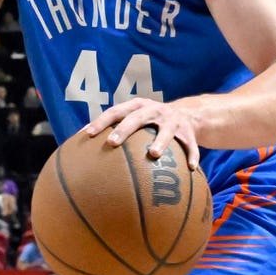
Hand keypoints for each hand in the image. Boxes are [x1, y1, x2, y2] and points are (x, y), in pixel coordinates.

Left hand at [84, 98, 199, 170]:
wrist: (188, 114)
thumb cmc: (150, 121)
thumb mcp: (135, 118)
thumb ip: (114, 128)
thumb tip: (83, 147)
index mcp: (138, 106)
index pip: (116, 111)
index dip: (101, 121)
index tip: (87, 134)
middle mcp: (155, 110)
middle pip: (137, 118)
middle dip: (124, 129)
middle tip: (111, 142)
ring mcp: (173, 121)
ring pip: (166, 131)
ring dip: (160, 141)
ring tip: (154, 154)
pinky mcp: (189, 132)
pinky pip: (191, 145)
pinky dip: (192, 155)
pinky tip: (191, 168)